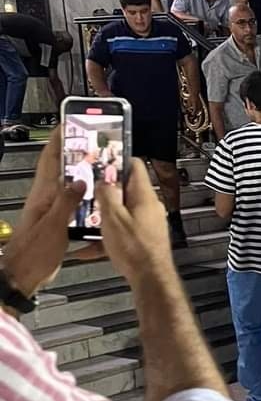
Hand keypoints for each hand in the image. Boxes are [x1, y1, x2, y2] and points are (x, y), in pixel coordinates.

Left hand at [2, 131, 84, 295]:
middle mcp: (45, 198)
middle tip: (90, 140)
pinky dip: (81, 192)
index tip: (68, 123)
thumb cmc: (33, 254)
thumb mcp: (54, 227)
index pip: (49, 160)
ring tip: (97, 163)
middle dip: (71, 151)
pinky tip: (93, 195)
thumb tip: (79, 180)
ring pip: (65, 183)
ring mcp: (50, 210)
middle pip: (58, 168)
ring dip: (78, 171)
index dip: (57, 140)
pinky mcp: (56, 222)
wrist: (22, 277)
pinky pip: (70, 200)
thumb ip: (67, 203)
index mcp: (42, 195)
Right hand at [96, 158, 173, 287]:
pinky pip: (124, 229)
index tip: (103, 161)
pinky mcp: (144, 237)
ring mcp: (149, 222)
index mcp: (144, 196)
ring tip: (89, 220)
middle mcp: (150, 207)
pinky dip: (109, 234)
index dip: (117, 160)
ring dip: (105, 214)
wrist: (150, 278)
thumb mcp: (112, 217)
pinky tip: (93, 246)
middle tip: (90, 192)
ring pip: (123, 210)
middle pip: (126, 189)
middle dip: (106, 191)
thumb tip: (103, 181)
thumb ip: (106, 195)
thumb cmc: (136, 250)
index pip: (135, 165)